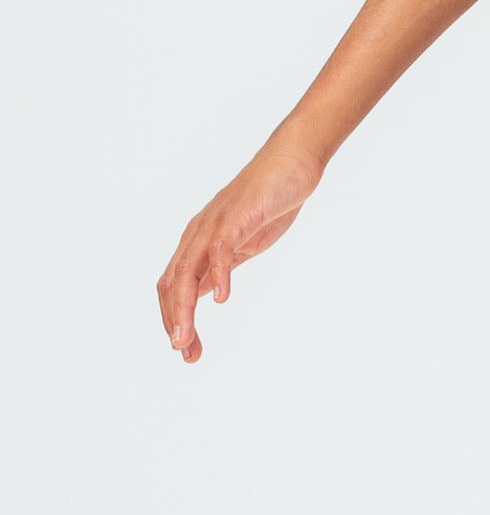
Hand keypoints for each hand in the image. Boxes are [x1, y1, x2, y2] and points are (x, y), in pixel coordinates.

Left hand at [157, 131, 323, 362]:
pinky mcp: (237, 217)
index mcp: (199, 243)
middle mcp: (199, 234)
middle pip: (172, 283)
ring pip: (187, 270)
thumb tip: (204, 293)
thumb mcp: (242, 243)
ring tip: (186, 337)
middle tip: (182, 353)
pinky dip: (218, 275)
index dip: (175, 319)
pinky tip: (222, 299)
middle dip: (173, 320)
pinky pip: (220, 249)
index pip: (173, 286)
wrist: (293, 161)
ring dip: (184, 307)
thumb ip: (221, 266)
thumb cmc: (270, 200)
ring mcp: (215, 224)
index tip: (188, 350)